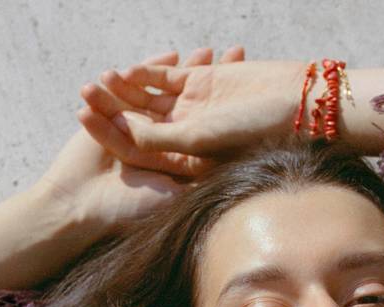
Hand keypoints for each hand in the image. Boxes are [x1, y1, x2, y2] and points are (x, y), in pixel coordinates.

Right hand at [38, 47, 231, 239]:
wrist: (78, 205)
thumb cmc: (127, 209)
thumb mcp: (173, 194)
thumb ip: (199, 183)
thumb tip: (241, 180)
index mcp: (181, 164)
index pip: (214, 132)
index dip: (236, 113)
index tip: (258, 95)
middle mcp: (164, 146)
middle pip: (197, 108)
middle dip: (217, 85)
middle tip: (239, 58)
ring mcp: (141, 130)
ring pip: (171, 94)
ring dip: (190, 74)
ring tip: (208, 52)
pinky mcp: (116, 116)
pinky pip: (142, 89)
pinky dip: (156, 72)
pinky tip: (170, 56)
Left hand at [78, 54, 308, 171]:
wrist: (298, 104)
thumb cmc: (253, 132)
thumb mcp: (200, 140)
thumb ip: (161, 138)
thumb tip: (124, 130)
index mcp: (184, 161)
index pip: (137, 150)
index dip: (110, 134)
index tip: (85, 120)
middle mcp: (186, 136)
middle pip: (138, 122)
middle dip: (111, 108)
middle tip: (85, 93)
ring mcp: (193, 109)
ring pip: (149, 98)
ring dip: (126, 88)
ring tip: (102, 78)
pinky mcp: (203, 83)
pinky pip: (168, 78)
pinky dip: (149, 72)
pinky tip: (129, 68)